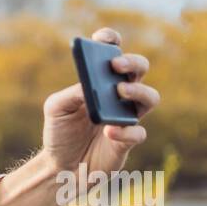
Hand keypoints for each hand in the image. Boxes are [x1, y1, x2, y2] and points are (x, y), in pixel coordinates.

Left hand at [41, 27, 160, 177]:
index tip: (104, 39)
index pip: (112, 52)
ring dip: (138, 92)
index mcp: (101, 80)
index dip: (111, 40)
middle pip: (139, 69)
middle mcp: (119, 94)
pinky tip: (109, 131)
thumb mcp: (56, 109)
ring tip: (119, 92)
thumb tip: (90, 84)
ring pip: (150, 98)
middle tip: (116, 65)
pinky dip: (125, 132)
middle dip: (132, 62)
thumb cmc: (59, 133)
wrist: (60, 167)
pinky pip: (138, 133)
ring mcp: (127, 116)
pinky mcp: (128, 141)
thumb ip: (70, 93)